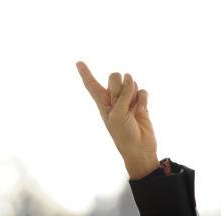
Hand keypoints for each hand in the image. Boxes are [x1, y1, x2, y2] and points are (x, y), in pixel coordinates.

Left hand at [76, 60, 158, 179]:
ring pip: (131, 83)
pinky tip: (141, 111)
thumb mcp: (117, 114)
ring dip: (132, 96)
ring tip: (132, 111)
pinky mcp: (140, 103)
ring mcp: (127, 100)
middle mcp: (113, 99)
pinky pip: (142, 91)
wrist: (139, 147)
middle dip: (119, 87)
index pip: (91, 85)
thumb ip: (121, 95)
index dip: (85, 73)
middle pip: (115, 77)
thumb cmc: (123, 134)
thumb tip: (129, 77)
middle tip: (121, 104)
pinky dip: (143, 100)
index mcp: (101, 102)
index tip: (78, 62)